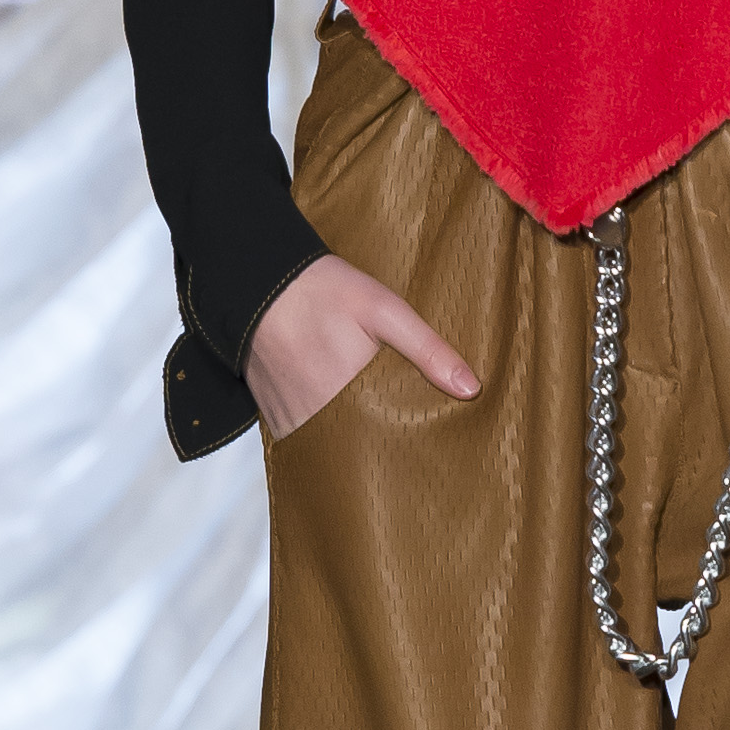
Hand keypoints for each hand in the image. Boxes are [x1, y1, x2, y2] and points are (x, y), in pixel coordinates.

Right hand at [244, 254, 478, 441]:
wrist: (259, 279)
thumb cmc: (325, 291)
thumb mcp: (385, 310)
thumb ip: (428, 350)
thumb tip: (471, 389)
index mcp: (347, 397)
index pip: (386, 444)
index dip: (406, 446)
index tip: (427, 450)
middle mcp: (314, 418)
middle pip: (357, 450)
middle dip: (379, 447)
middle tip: (407, 445)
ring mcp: (289, 420)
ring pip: (329, 447)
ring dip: (349, 443)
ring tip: (374, 433)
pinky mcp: (272, 416)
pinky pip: (304, 437)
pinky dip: (322, 433)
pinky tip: (339, 419)